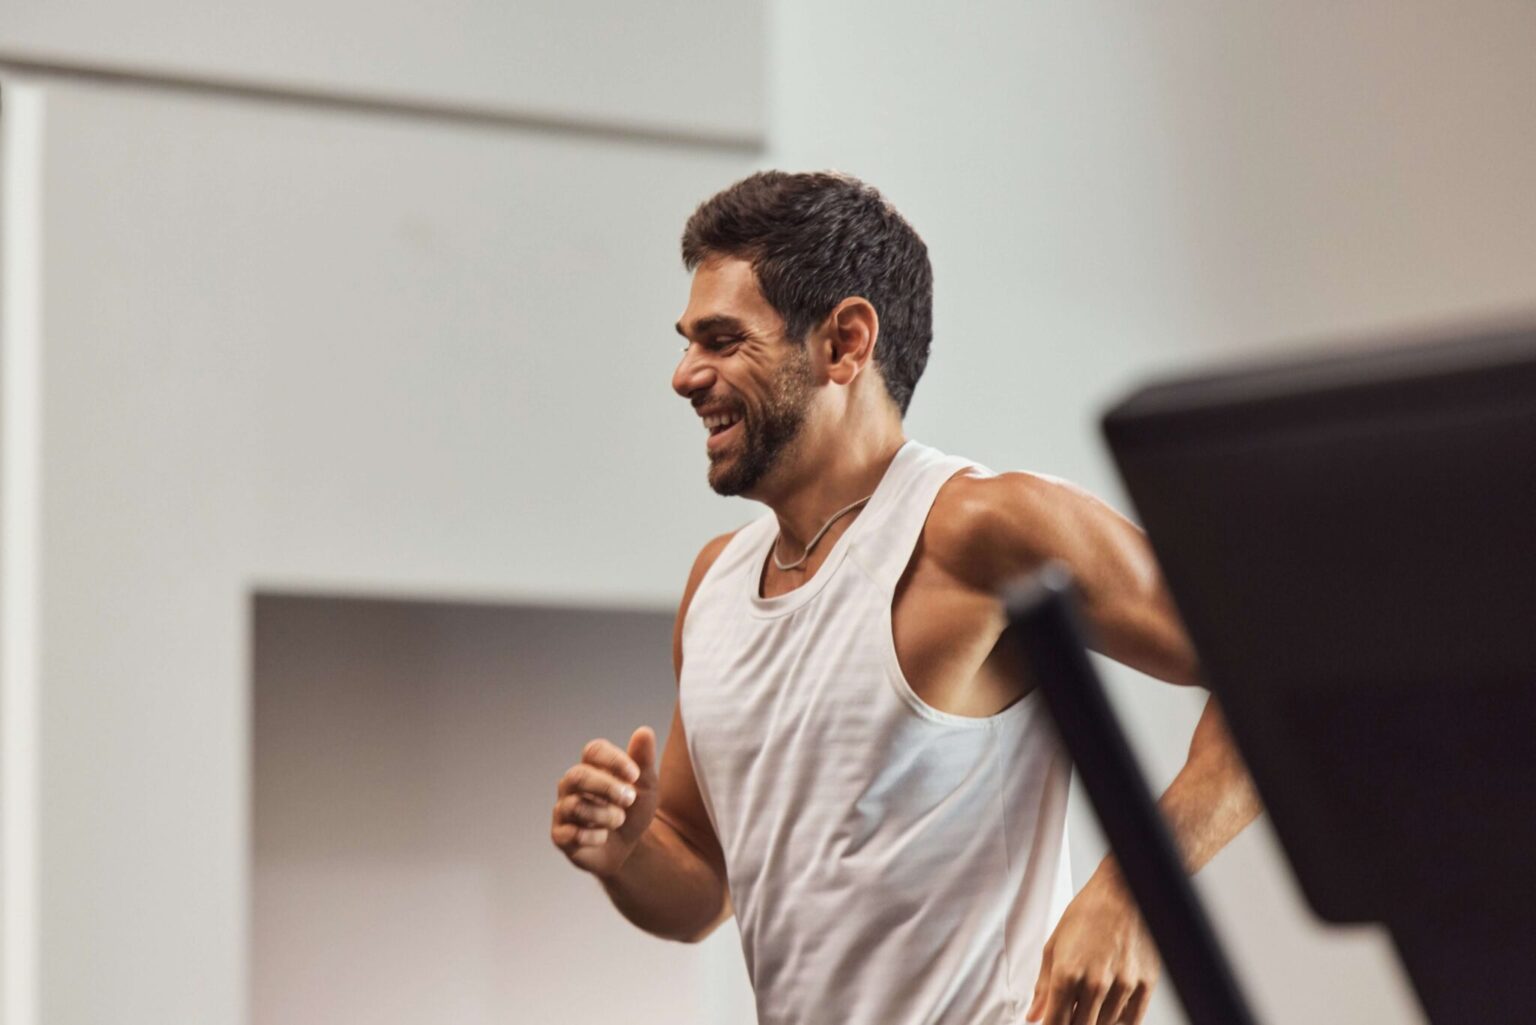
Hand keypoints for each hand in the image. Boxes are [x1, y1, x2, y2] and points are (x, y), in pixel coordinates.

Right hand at [550, 726, 659, 878]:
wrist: (630, 848)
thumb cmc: (633, 811)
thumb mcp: (646, 786)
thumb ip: (643, 760)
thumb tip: (644, 731)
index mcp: (593, 766)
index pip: (594, 750)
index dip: (613, 760)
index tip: (635, 775)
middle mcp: (573, 784)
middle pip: (578, 775)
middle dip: (606, 787)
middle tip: (629, 799)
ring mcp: (564, 809)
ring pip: (575, 806)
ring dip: (605, 816)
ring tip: (618, 821)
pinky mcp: (560, 835)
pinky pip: (570, 834)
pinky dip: (593, 837)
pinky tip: (602, 837)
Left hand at [1026, 875, 1158, 1024]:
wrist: (1124, 890)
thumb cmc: (1088, 912)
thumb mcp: (1055, 944)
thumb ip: (1043, 985)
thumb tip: (1034, 1016)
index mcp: (1068, 972)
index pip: (1056, 1022)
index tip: (1051, 1023)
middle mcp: (1096, 983)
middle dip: (1072, 1023)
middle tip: (1070, 1011)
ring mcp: (1123, 986)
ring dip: (1094, 1021)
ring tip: (1089, 1002)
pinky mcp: (1146, 984)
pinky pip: (1131, 1021)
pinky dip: (1118, 1021)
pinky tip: (1109, 1010)